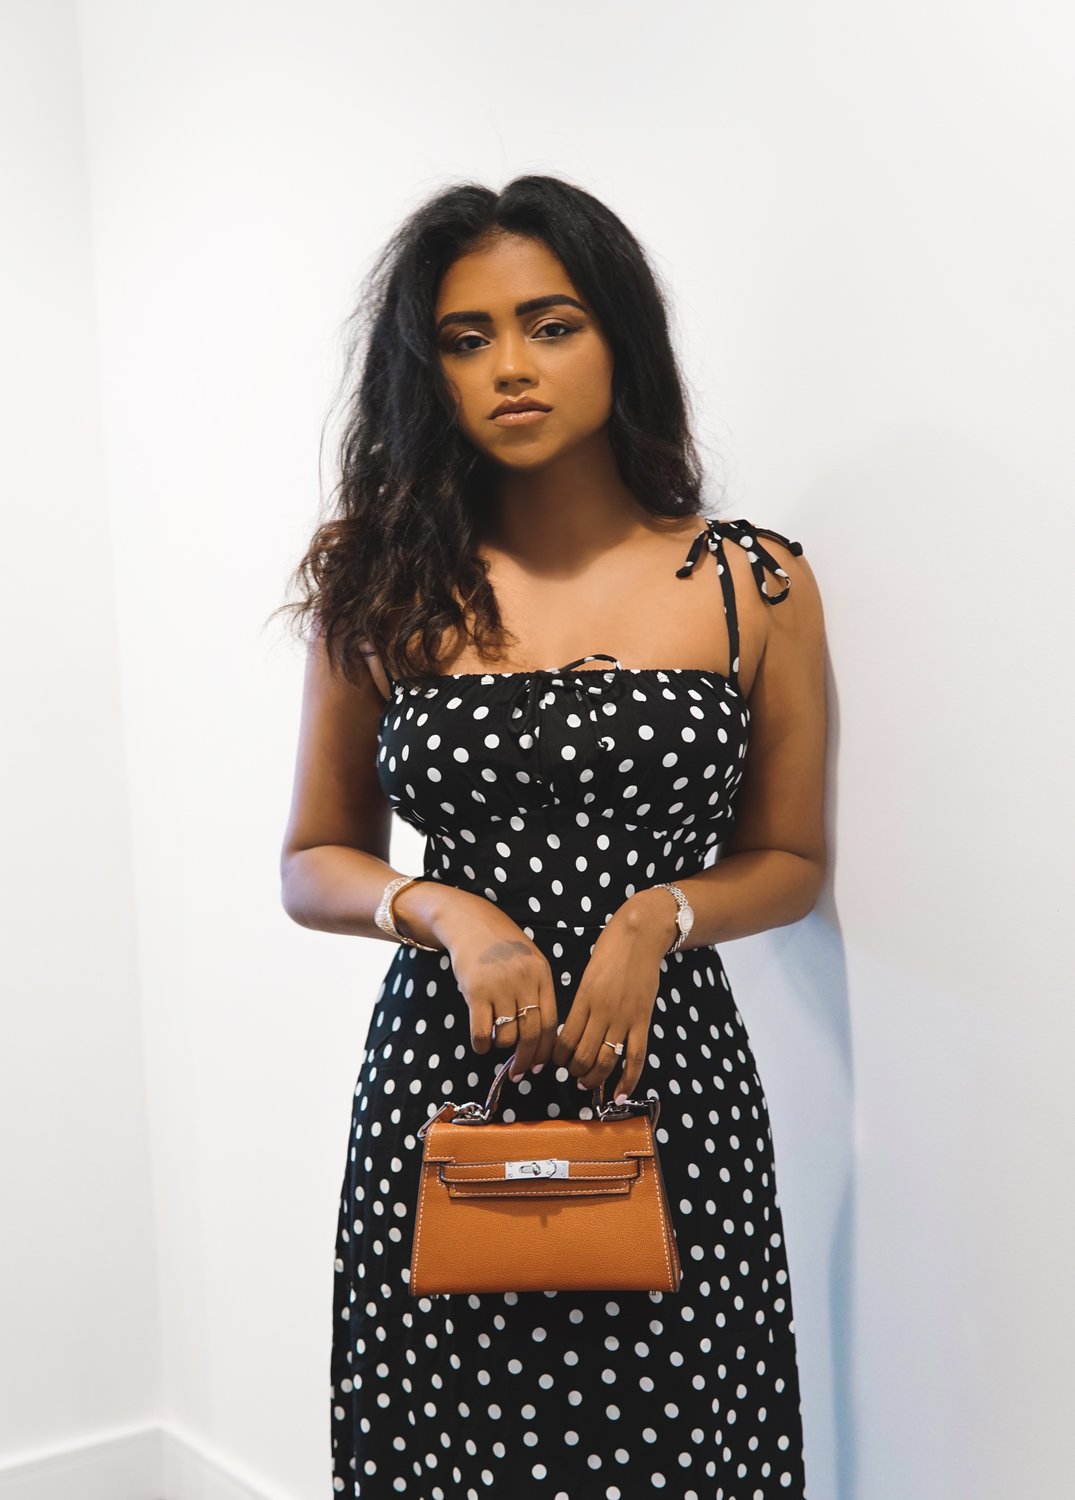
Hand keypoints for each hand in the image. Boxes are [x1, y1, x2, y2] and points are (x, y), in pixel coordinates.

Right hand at [434, 890, 558, 1078]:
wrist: (470, 922)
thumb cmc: (501, 947)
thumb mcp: (529, 962)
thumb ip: (535, 992)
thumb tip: (539, 1038)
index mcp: (542, 975)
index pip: (551, 1023)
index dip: (546, 1050)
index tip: (539, 1065)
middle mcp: (524, 981)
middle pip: (532, 1034)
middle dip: (527, 1059)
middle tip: (518, 1073)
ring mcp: (500, 986)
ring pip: (507, 1035)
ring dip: (501, 1046)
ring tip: (495, 1041)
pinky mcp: (475, 991)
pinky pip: (482, 1031)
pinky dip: (481, 1045)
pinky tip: (480, 1043)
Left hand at [553, 891, 675, 1099]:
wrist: (641, 936)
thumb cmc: (610, 951)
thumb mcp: (587, 975)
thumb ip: (581, 1003)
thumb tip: (572, 1031)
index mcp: (583, 999)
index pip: (564, 1039)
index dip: (557, 1058)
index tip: (555, 1062)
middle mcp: (601, 1012)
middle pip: (582, 1055)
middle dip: (573, 1071)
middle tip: (572, 1075)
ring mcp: (624, 1018)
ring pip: (606, 1061)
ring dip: (594, 1078)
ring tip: (587, 1084)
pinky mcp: (643, 1021)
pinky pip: (636, 1058)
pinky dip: (629, 1080)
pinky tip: (619, 1095)